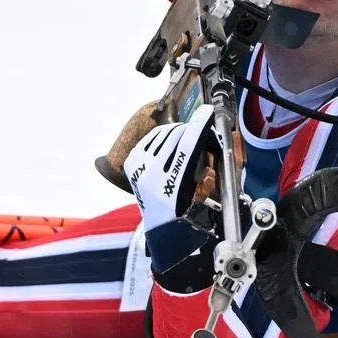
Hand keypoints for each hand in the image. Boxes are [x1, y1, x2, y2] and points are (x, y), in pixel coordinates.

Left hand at [123, 104, 216, 232]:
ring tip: (184, 138)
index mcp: (173, 188)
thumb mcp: (201, 192)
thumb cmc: (186, 210)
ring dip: (176, 132)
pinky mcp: (131, 165)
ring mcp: (138, 170)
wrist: (161, 224)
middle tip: (199, 131)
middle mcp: (151, 178)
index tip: (207, 113)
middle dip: (190, 129)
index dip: (199, 126)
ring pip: (162, 134)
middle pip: (175, 136)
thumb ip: (205, 172)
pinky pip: (149, 139)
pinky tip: (168, 142)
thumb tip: (205, 145)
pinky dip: (161, 137)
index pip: (188, 146)